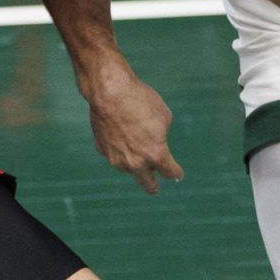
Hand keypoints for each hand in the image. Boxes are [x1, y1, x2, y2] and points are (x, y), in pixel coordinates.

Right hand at [84, 72, 183, 194]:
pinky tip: (120, 137)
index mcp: (156, 154)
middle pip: (147, 184)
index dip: (175, 172)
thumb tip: (156, 139)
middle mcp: (136, 162)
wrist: (110, 91)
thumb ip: (162, 133)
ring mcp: (116, 158)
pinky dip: (118, 150)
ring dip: (134, 165)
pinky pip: (114, 155)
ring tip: (137, 154)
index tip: (177, 174)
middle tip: (155, 187)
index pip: (170, 172)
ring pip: (128, 169)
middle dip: (153, 186)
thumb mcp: (163, 115)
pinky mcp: (102, 149)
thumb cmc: (140, 100)